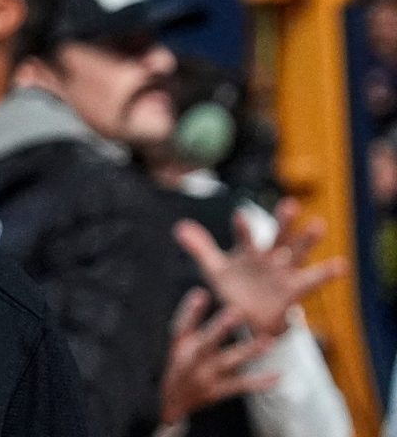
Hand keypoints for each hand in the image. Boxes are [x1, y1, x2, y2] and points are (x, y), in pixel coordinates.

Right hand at [160, 288, 280, 423]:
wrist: (173, 400)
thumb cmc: (179, 364)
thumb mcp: (178, 341)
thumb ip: (190, 317)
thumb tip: (201, 291)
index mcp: (181, 345)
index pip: (183, 324)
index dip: (191, 310)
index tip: (202, 293)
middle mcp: (192, 360)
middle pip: (206, 342)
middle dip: (219, 328)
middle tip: (235, 312)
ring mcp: (206, 377)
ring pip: (229, 362)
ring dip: (248, 351)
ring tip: (268, 341)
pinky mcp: (218, 391)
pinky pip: (241, 385)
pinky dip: (259, 382)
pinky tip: (277, 375)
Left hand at [174, 198, 346, 337]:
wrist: (248, 318)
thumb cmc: (233, 287)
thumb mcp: (215, 269)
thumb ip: (201, 248)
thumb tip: (179, 227)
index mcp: (248, 251)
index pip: (245, 235)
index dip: (242, 226)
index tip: (239, 213)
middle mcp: (269, 258)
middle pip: (276, 236)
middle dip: (282, 222)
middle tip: (290, 203)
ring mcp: (283, 272)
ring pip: (296, 253)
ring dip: (306, 240)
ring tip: (319, 224)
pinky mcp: (293, 290)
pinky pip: (312, 281)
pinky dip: (327, 273)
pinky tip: (341, 264)